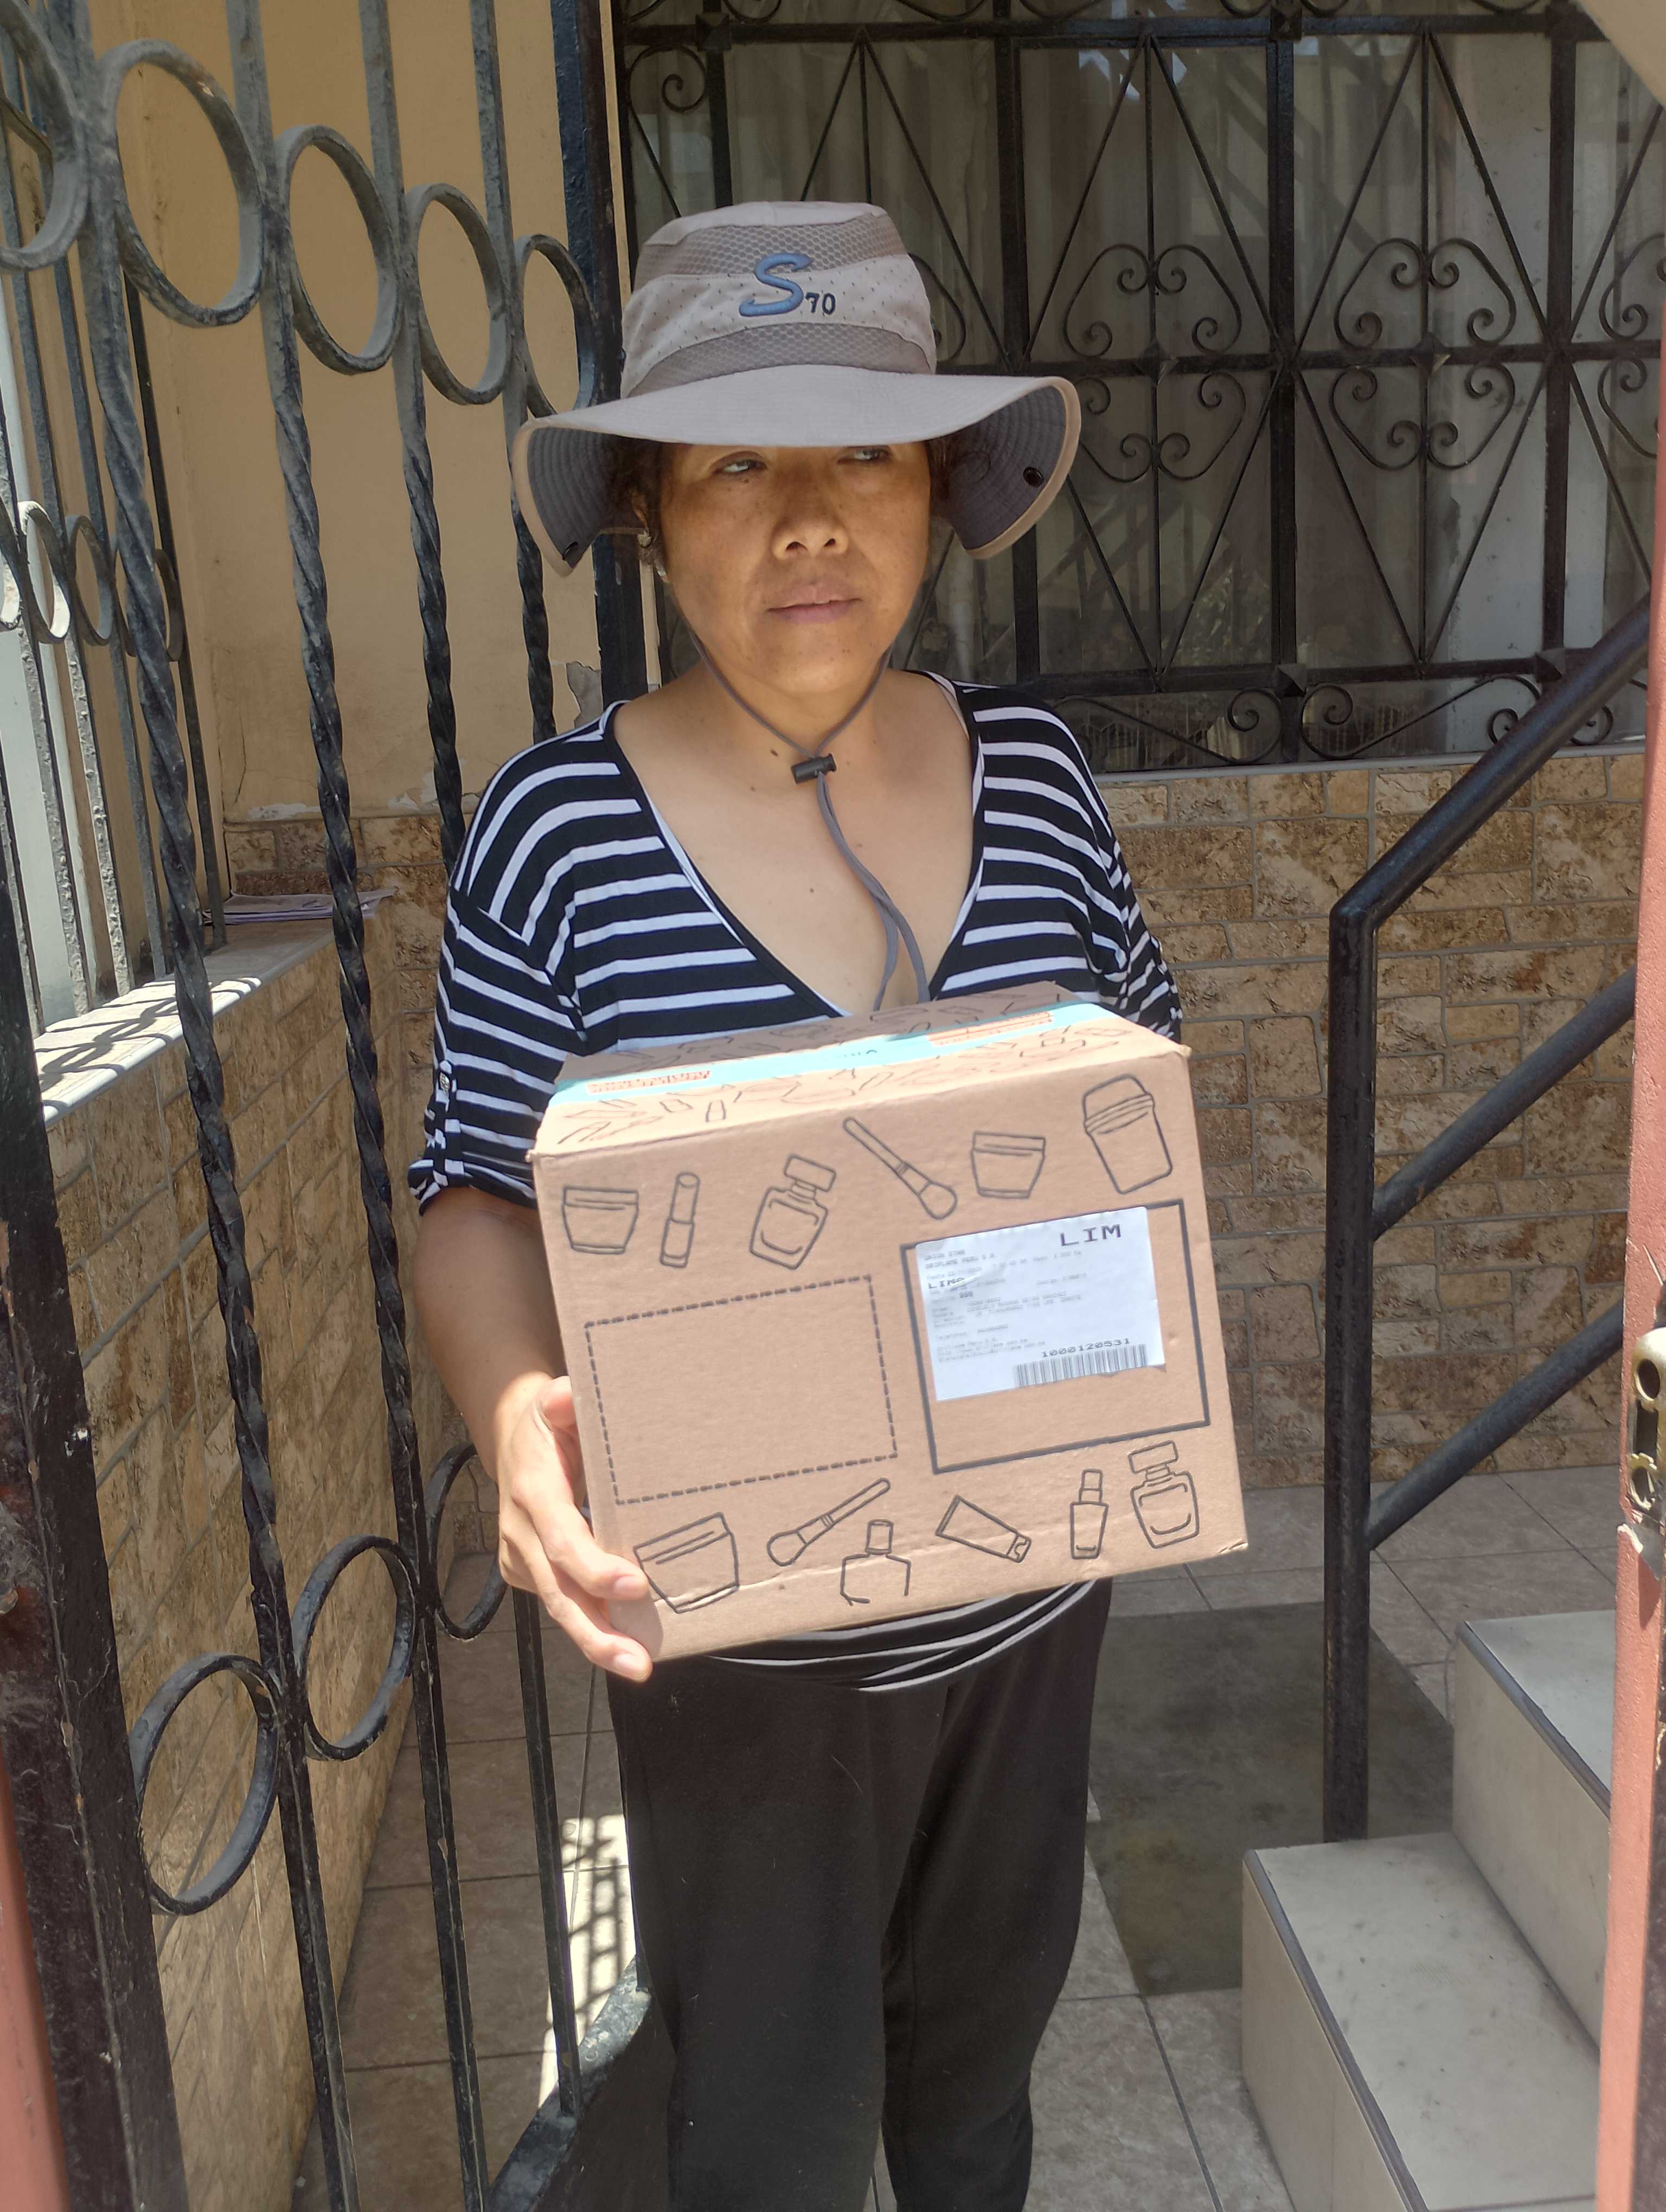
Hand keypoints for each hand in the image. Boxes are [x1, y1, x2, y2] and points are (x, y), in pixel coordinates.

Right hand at [495, 1374, 652, 1679]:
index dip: (594, 1567)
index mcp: (533, 1491)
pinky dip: (591, 1621)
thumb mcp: (555, 1400)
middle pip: (557, 1592)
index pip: (561, 1539)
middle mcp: (522, 1531)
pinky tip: (625, 1640)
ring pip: (558, 1605)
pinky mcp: (526, 1570)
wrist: (513, 1435)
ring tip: (637, 1664)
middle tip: (637, 1662)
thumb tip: (566, 1395)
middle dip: (596, 1632)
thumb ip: (564, 1400)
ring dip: (597, 1639)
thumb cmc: (548, 1422)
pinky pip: (560, 1600)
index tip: (634, 1585)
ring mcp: (521, 1555)